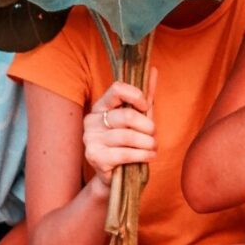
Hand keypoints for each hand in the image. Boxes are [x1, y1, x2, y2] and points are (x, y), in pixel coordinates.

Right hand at [83, 69, 157, 187]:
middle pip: (127, 116)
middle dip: (148, 127)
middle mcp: (91, 120)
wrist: (116, 175)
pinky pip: (124, 153)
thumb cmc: (128, 143)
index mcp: (101, 106)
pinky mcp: (94, 157)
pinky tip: (149, 156)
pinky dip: (142, 155)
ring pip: (128, 136)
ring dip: (148, 143)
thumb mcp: (138, 118)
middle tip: (154, 135)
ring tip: (153, 147)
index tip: (146, 107)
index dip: (136, 96)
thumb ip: (145, 95)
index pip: (117, 89)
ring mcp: (90, 139)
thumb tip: (154, 69)